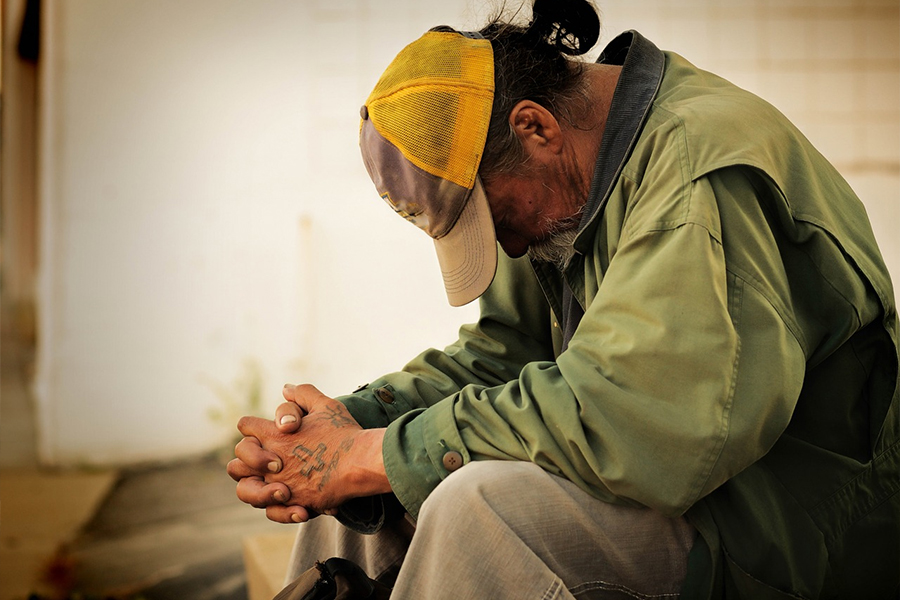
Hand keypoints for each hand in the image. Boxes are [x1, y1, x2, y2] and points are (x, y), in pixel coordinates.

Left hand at [228, 384, 388, 522]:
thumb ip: (303, 394)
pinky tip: (292, 498)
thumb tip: (286, 389)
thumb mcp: (326, 406)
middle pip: (237, 462)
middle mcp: (271, 461)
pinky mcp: (294, 503)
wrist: (362, 463)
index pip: (246, 426)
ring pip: (246, 490)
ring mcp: (281, 484)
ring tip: (275, 483)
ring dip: (256, 487)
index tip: (265, 429)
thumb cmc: (345, 433)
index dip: (253, 426)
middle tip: (268, 459)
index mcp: (275, 435)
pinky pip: (271, 510)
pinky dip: (278, 507)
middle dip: (248, 459)